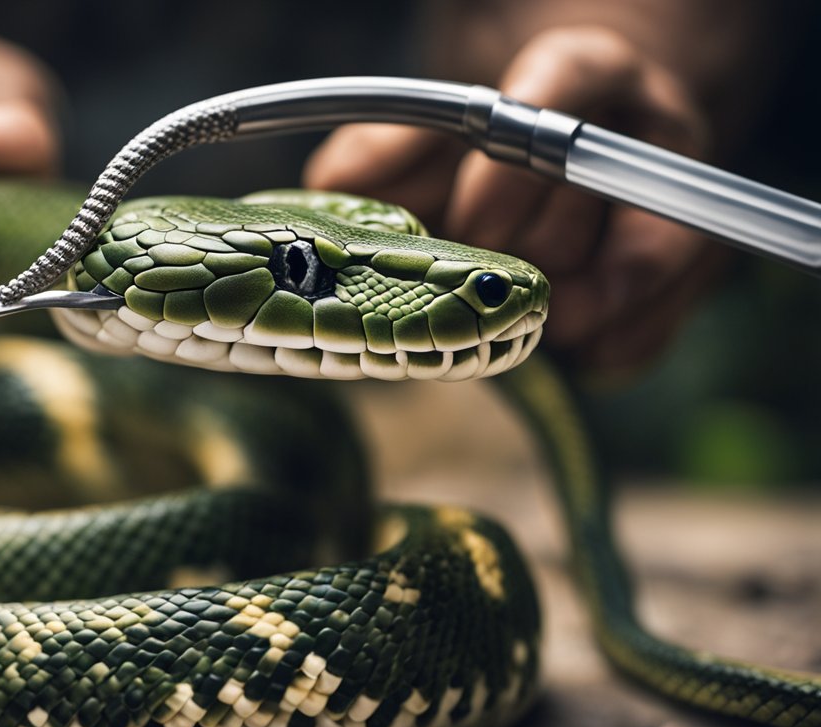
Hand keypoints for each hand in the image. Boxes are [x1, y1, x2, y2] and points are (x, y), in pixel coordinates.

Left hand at [305, 26, 723, 373]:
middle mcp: (639, 128)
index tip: (468, 223)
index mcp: (578, 74)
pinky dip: (609, 347)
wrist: (578, 162)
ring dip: (562, 303)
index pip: (561, 97)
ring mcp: (676, 199)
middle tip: (472, 281)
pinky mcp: (696, 266)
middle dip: (518, 250)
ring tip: (515, 321)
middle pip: (583, 198)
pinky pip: (661, 321)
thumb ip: (384, 153)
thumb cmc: (493, 151)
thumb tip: (330, 190)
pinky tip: (569, 352)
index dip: (510, 171)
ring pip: (628, 261)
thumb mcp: (435, 135)